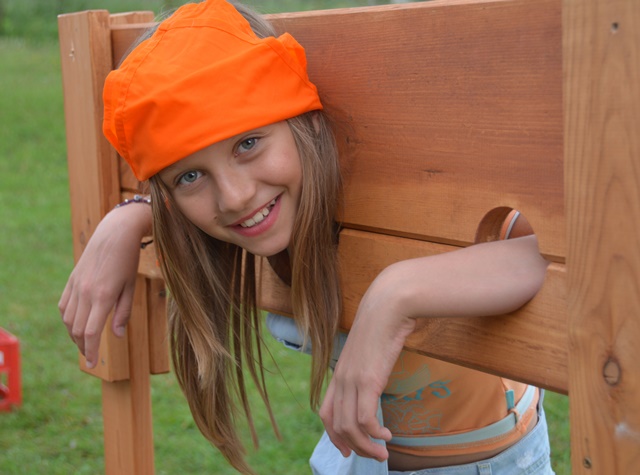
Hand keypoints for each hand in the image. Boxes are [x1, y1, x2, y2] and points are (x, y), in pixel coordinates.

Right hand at [58, 203, 151, 367]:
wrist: (115, 233)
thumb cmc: (128, 260)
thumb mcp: (130, 287)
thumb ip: (123, 312)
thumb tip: (116, 335)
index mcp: (102, 296)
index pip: (91, 332)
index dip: (91, 350)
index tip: (92, 363)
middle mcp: (85, 292)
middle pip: (77, 329)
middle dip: (83, 346)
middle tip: (90, 356)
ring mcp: (76, 285)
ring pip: (68, 319)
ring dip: (74, 334)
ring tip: (84, 343)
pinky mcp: (71, 280)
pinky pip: (64, 305)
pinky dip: (68, 319)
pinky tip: (75, 324)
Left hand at [319, 265, 415, 460]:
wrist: (388, 305)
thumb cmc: (383, 324)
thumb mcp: (369, 350)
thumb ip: (367, 366)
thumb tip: (375, 380)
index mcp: (339, 373)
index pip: (325, 413)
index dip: (333, 435)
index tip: (348, 448)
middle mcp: (341, 379)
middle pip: (336, 425)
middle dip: (352, 446)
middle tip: (372, 456)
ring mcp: (352, 380)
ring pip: (350, 427)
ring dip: (366, 446)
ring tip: (383, 453)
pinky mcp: (368, 380)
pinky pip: (365, 419)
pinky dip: (375, 434)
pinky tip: (387, 435)